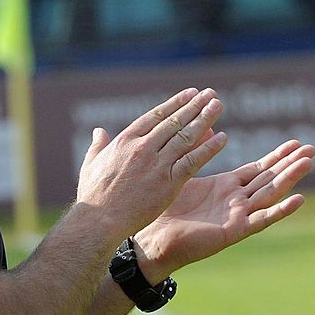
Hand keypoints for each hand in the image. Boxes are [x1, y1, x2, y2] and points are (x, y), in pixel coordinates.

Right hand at [75, 88, 228, 238]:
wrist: (100, 221)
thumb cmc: (93, 195)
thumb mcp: (91, 164)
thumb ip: (98, 145)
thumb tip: (99, 131)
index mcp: (125, 140)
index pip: (155, 115)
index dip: (175, 103)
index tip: (190, 93)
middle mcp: (143, 147)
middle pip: (174, 121)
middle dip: (195, 105)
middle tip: (210, 93)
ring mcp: (157, 164)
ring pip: (186, 136)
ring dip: (204, 118)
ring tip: (218, 105)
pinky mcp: (169, 183)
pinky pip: (193, 161)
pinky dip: (209, 148)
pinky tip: (223, 138)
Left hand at [134, 140, 314, 280]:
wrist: (154, 237)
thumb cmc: (166, 209)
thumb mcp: (184, 172)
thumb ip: (197, 151)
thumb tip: (207, 127)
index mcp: (226, 187)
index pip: (258, 169)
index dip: (277, 156)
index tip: (296, 142)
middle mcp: (236, 201)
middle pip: (269, 179)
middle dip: (290, 163)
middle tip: (312, 148)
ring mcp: (237, 216)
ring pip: (270, 194)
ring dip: (290, 178)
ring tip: (309, 163)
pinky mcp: (234, 231)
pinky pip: (261, 220)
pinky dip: (280, 210)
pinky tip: (299, 199)